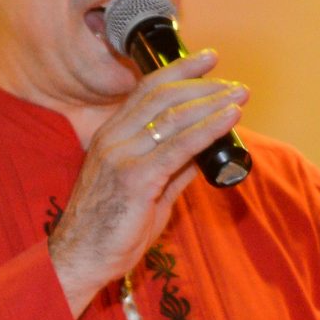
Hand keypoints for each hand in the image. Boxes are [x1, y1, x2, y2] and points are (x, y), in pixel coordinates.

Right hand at [49, 50, 248, 314]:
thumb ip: (172, 169)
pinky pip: (179, 146)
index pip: (146, 91)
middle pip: (162, 97)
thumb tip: (202, 151)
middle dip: (202, 85)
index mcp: (110, 137)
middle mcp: (113, 140)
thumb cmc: (109, 231)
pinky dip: (208, 128)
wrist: (80, 259)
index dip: (179, 71)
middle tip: (233, 84)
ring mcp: (121, 157)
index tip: (208, 59)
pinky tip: (229, 119)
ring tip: (239, 95)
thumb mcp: (146, 191)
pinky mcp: (135, 178)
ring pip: (173, 116)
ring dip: (212, 102)